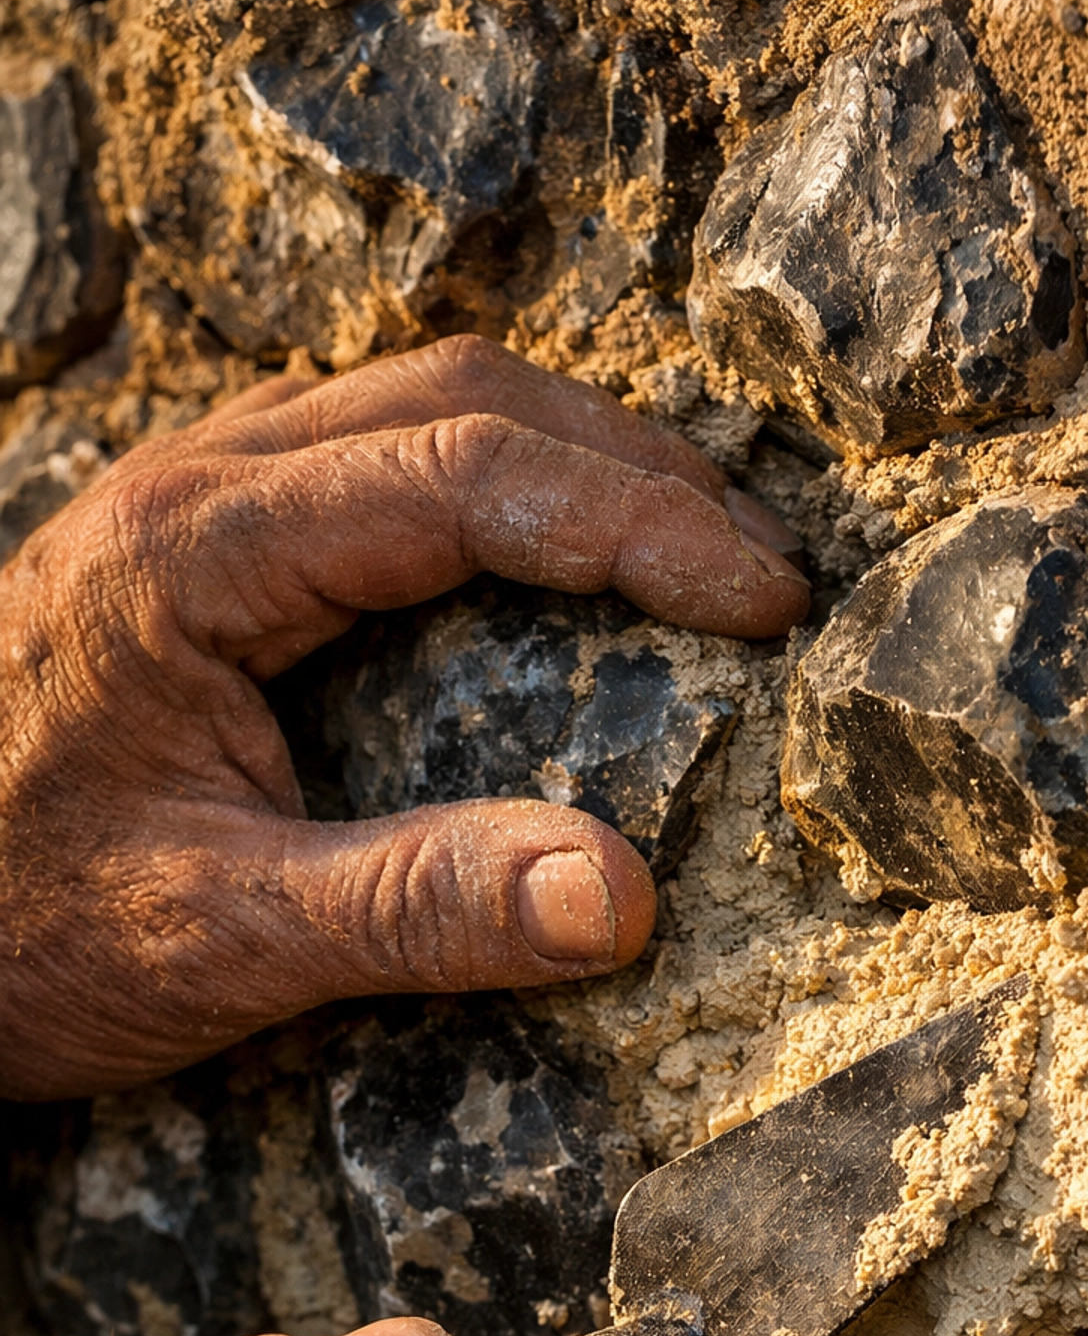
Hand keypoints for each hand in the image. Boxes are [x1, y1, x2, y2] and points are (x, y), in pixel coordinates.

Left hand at [0, 334, 807, 1098]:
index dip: (637, 526)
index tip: (764, 604)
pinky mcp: (207, 546)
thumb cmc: (15, 931)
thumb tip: (624, 899)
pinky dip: (506, 488)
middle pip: (463, 396)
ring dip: (579, 459)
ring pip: (426, 405)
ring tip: (699, 553)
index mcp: (193, 551)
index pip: (466, 476)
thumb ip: (416, 913)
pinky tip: (561, 563)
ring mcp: (197, 501)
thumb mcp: (217, 940)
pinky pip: (383, 459)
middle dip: (636, 470)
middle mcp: (195, 486)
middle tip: (765, 571)